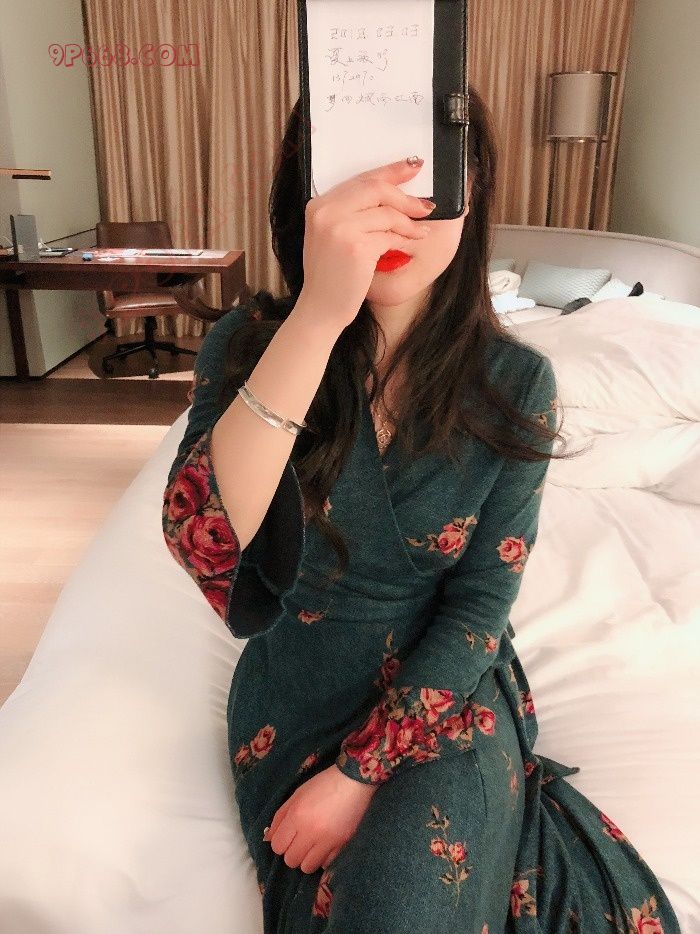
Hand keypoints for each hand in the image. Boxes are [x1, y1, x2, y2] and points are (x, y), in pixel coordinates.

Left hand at [263, 763, 377, 873]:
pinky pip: (326, 864)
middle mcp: (310, 832)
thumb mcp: (297, 794)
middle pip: (291, 860)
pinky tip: (326, 845)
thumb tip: (268, 839)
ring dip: (307, 859)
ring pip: (307, 867)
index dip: (280, 842)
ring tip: (312, 846)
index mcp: (296, 816)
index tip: (288, 836)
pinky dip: (323, 858)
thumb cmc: (323, 784)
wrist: (354, 781)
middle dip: (292, 852)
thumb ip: (280, 817)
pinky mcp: (342, 845)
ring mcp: (328, 841)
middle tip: (300, 840)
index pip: (277, 846)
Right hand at [299, 156, 436, 330]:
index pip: (360, 179)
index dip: (390, 171)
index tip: (413, 166)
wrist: (321, 308)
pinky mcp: (356, 246)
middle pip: (375, 188)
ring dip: (409, 222)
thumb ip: (351, 213)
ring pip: (387, 213)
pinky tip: (411, 243)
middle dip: (405, 196)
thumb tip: (391, 194)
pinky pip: (389, 235)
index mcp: (318, 205)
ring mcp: (339, 228)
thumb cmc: (332, 277)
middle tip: (426, 205)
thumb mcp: (332, 238)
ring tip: (421, 231)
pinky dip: (404, 239)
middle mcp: (326, 212)